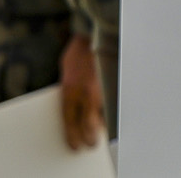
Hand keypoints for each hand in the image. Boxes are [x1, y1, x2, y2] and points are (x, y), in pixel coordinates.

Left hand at [57, 33, 106, 150]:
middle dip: (90, 138)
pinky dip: (112, 112)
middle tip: (90, 143)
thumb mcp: (66, 72)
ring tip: (103, 130)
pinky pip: (113, 106)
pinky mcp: (114, 86)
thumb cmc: (78, 53)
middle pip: (89, 126)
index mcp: (69, 91)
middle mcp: (86, 94)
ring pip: (105, 118)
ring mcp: (102, 91)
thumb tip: (72, 107)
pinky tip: (112, 114)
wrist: (94, 33)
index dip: (72, 137)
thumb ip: (69, 90)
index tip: (75, 147)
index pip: (69, 123)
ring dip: (104, 125)